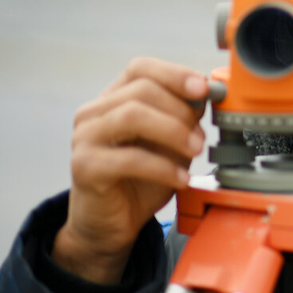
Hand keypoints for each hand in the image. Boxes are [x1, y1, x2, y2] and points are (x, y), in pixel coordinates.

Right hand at [54, 58, 207, 283]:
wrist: (112, 224)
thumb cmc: (142, 179)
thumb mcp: (171, 143)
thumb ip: (184, 117)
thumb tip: (208, 93)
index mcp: (114, 99)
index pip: (141, 68)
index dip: (175, 74)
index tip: (204, 89)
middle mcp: (93, 112)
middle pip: (142, 90)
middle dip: (181, 111)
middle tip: (202, 137)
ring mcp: (85, 138)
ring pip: (133, 116)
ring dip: (174, 132)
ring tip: (195, 151)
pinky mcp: (84, 166)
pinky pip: (129, 158)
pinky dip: (163, 167)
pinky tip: (181, 179)